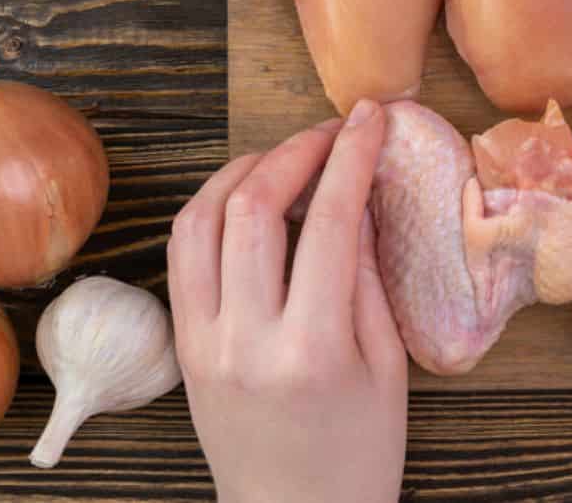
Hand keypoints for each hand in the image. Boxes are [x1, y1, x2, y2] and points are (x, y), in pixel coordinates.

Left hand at [168, 101, 407, 502]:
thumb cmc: (359, 452)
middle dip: (296, 150)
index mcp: (313, 348)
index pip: (330, 222)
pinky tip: (248, 198)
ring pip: (201, 221)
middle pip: (254, 208)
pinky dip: (213, 209)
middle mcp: (245, 339)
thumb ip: (370, 276)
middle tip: (333, 130)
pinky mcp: (181, 346)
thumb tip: (361, 197)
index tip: (372, 118)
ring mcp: (202, 342)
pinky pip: (184, 255)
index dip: (351, 156)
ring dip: (244, 170)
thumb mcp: (389, 366)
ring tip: (287, 156)